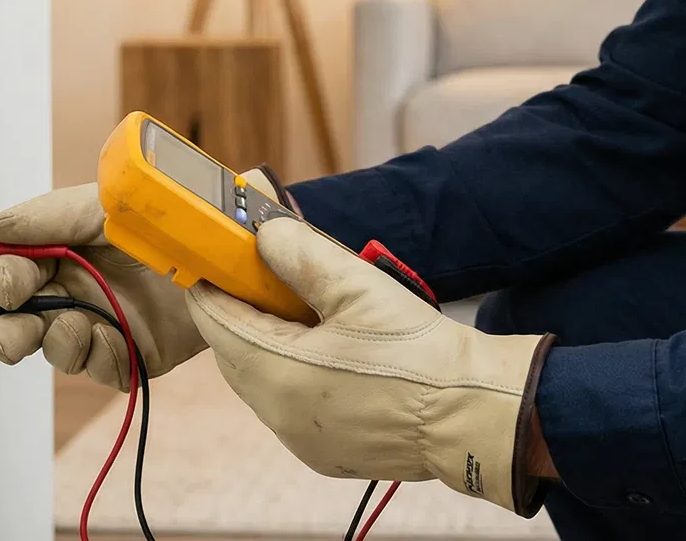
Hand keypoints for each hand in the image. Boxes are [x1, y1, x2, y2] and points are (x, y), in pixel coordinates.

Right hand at [0, 182, 205, 391]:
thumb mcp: (108, 206)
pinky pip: (100, 369)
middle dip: (9, 334)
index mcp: (63, 252)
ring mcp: (103, 325)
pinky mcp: (133, 354)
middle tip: (17, 336)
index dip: (4, 281)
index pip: (13, 271)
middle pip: (19, 323)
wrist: (228, 249)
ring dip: (62, 342)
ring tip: (89, 326)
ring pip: (56, 350)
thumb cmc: (168, 218)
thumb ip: (50, 216)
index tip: (14, 286)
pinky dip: (101, 357)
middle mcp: (76, 291)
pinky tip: (116, 337)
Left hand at [187, 218, 554, 515]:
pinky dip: (293, 374)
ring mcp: (301, 440)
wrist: (474, 413)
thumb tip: (264, 232)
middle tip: (261, 273)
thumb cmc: (420, 352)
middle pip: (234, 353)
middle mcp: (279, 415)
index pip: (216, 322)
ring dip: (268, 344)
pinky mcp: (326, 452)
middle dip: (242, 312)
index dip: (211, 283)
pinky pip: (290, 405)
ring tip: (299, 308)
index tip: (213, 255)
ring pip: (262, 381)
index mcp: (277, 374)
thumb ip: (301, 254)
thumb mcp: (358, 286)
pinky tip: (326, 349)